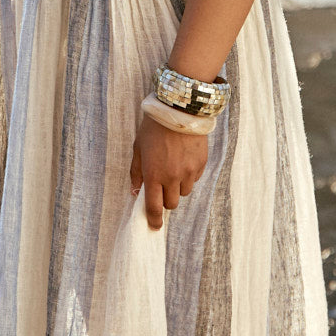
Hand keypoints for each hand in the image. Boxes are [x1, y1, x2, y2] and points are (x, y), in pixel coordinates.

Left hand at [129, 113, 208, 229]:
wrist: (180, 109)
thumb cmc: (154, 127)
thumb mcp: (138, 148)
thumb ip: (136, 172)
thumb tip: (135, 191)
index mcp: (153, 174)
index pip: (154, 207)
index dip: (154, 220)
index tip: (154, 226)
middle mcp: (172, 177)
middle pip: (171, 204)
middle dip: (166, 200)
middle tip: (162, 187)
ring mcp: (189, 172)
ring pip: (184, 192)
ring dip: (178, 187)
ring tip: (173, 168)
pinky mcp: (201, 164)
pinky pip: (194, 179)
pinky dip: (188, 176)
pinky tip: (183, 159)